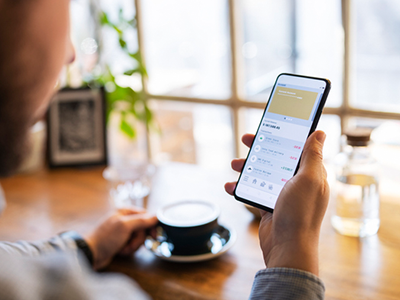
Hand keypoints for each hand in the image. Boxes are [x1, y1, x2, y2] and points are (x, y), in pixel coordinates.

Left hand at [84, 208, 157, 269]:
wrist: (90, 254)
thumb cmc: (105, 238)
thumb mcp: (125, 226)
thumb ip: (142, 220)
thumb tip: (156, 216)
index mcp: (125, 211)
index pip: (145, 215)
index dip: (151, 226)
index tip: (154, 236)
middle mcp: (124, 219)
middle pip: (143, 228)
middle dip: (138, 239)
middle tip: (131, 244)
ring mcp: (122, 231)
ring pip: (138, 238)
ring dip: (133, 245)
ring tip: (123, 248)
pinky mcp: (121, 241)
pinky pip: (132, 244)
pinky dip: (128, 249)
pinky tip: (121, 251)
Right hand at [225, 131, 328, 275]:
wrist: (287, 247)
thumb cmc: (300, 213)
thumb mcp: (308, 179)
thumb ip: (312, 155)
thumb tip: (320, 132)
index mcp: (311, 174)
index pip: (298, 147)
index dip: (284, 135)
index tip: (270, 125)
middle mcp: (297, 182)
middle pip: (277, 157)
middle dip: (260, 148)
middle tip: (247, 139)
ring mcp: (282, 194)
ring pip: (262, 173)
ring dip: (247, 167)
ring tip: (234, 164)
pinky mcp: (269, 205)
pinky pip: (253, 190)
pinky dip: (241, 187)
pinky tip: (230, 185)